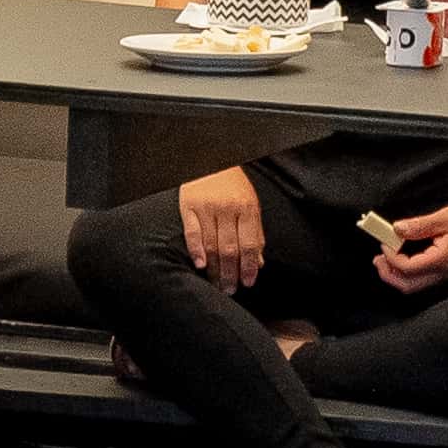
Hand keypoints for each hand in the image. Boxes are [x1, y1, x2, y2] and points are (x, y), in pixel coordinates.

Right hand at [177, 166, 268, 287]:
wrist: (212, 159)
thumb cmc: (233, 185)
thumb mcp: (251, 204)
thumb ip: (255, 233)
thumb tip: (259, 262)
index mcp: (247, 208)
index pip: (250, 244)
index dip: (250, 266)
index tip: (248, 282)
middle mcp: (228, 208)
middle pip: (230, 248)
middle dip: (231, 273)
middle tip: (230, 289)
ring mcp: (207, 207)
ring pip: (211, 244)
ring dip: (215, 268)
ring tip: (216, 284)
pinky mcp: (188, 205)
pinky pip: (192, 232)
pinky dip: (196, 251)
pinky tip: (200, 265)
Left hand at [367, 194, 447, 292]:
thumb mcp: (442, 218)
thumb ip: (418, 226)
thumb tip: (396, 229)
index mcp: (442, 261)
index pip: (408, 268)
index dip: (391, 256)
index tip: (384, 241)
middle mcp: (443, 272)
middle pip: (408, 285)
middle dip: (388, 274)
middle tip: (376, 259)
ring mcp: (445, 273)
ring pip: (414, 286)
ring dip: (396, 276)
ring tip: (384, 260)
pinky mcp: (445, 269)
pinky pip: (421, 280)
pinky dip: (406, 273)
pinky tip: (401, 259)